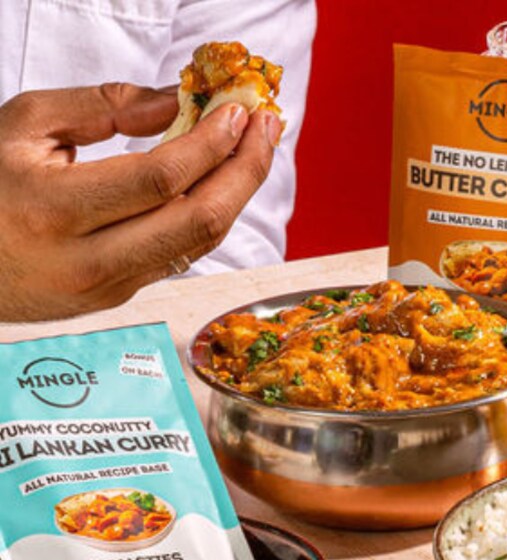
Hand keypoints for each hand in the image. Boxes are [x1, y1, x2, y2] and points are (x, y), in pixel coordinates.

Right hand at [0, 83, 280, 321]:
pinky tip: (225, 182)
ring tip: (256, 149)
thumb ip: (102, 108)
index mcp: (54, 208)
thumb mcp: (26, 126)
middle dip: (244, 169)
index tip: (237, 111)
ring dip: (238, 194)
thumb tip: (176, 102)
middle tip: (267, 126)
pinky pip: (183, 254)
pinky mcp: (122, 297)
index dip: (209, 143)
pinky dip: (211, 215)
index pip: (160, 179)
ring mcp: (111, 286)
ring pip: (199, 243)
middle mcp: (89, 258)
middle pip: (196, 219)